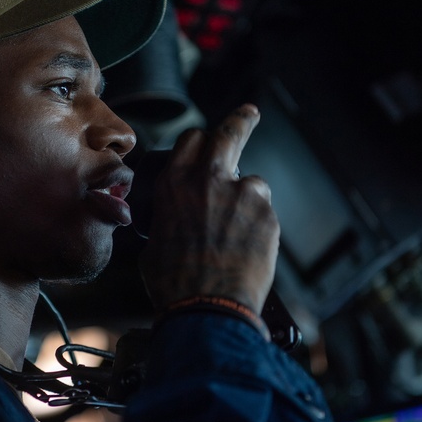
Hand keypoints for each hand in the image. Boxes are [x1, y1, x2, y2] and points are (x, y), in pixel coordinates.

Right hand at [138, 104, 279, 314]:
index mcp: (174, 183)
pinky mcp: (267, 215)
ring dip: (247, 200)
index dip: (200, 140)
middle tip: (249, 114)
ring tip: (237, 236)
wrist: (206, 308)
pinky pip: (265, 213)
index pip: (192, 140)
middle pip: (229, 133)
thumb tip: (175, 221)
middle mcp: (209, 179)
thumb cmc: (174, 282)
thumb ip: (169, 218)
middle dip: (241, 120)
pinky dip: (259, 227)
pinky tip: (248, 251)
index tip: (208, 139)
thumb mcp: (154, 243)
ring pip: (252, 183)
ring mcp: (242, 194)